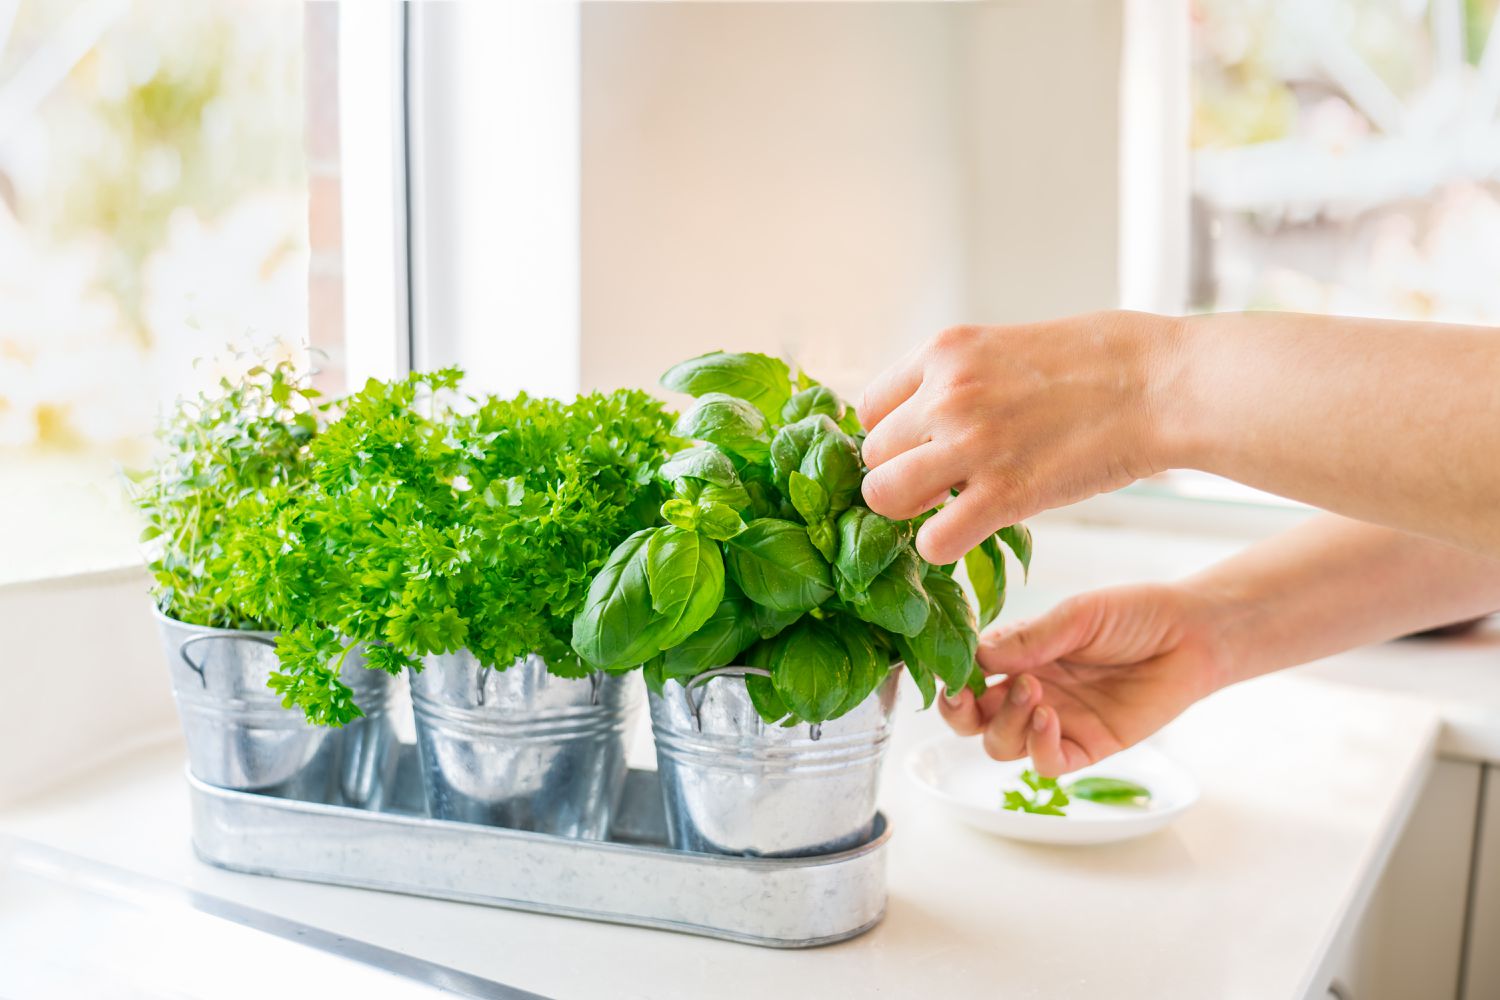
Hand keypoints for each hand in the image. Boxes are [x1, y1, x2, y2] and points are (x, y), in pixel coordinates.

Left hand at [857, 311, 1181, 564]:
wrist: (1163, 383)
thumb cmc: (1102, 361)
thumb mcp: (1009, 344)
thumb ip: (961, 378)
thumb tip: (931, 415)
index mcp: (945, 351)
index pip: (869, 408)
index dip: (893, 438)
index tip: (921, 450)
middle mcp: (945, 394)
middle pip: (873, 456)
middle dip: (900, 476)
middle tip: (941, 485)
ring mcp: (971, 444)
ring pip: (883, 497)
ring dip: (910, 512)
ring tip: (948, 509)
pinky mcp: (1004, 494)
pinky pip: (933, 541)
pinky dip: (942, 547)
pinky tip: (971, 534)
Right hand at [939, 583, 1237, 775]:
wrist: (1192, 635)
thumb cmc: (1134, 615)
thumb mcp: (1077, 615)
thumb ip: (1028, 638)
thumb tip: (976, 654)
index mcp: (1019, 655)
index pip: (967, 674)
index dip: (952, 677)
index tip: (950, 669)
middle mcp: (1029, 691)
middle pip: (973, 720)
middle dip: (960, 712)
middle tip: (967, 694)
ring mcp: (1057, 722)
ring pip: (1002, 745)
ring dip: (1005, 722)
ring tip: (1032, 691)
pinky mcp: (1088, 747)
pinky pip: (1047, 764)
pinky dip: (1037, 747)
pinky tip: (1048, 718)